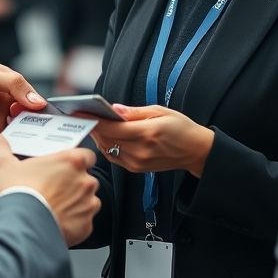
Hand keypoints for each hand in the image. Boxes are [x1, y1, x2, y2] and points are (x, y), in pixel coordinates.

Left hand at [0, 63, 45, 156]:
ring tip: (24, 133)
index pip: (27, 92)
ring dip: (25, 132)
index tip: (40, 108)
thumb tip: (38, 100)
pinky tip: (15, 145)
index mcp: (2, 84)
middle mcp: (1, 104)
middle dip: (34, 118)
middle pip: (28, 113)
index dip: (35, 100)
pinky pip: (6, 145)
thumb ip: (11, 83)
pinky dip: (13, 146)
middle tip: (35, 122)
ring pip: (20, 130)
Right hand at [0, 131, 100, 245]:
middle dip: (72, 183)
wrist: (18, 228)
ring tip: (52, 207)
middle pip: (85, 178)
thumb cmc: (16, 194)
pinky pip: (83, 222)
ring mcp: (87, 205)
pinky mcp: (85, 227)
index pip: (86, 155)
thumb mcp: (4, 165)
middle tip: (52, 188)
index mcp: (71, 160)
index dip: (75, 161)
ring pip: (87, 201)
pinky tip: (56, 222)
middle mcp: (85, 181)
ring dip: (74, 203)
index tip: (64, 167)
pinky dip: (73, 223)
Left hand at [92, 104, 214, 177]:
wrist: (195, 151)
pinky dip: (107, 145)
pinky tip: (105, 135)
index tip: (82, 111)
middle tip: (82, 114)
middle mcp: (140, 151)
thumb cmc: (180, 128)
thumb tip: (114, 109)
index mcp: (147, 134)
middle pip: (107, 139)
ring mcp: (137, 163)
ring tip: (91, 122)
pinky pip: (114, 156)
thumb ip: (134, 112)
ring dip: (98, 136)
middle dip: (93, 126)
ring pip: (108, 148)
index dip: (95, 119)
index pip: (112, 128)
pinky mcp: (136, 169)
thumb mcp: (160, 111)